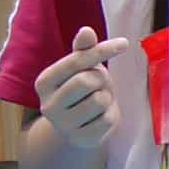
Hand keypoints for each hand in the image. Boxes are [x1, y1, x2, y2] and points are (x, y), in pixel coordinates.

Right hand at [33, 26, 125, 147]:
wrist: (78, 127)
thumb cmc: (81, 91)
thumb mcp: (80, 68)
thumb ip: (83, 50)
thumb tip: (86, 30)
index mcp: (44, 82)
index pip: (76, 61)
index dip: (102, 50)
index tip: (124, 43)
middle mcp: (48, 105)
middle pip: (86, 81)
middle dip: (100, 79)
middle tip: (98, 84)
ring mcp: (63, 125)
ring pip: (99, 100)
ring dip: (107, 97)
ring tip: (98, 100)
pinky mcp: (81, 139)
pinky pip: (107, 120)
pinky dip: (111, 115)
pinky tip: (101, 116)